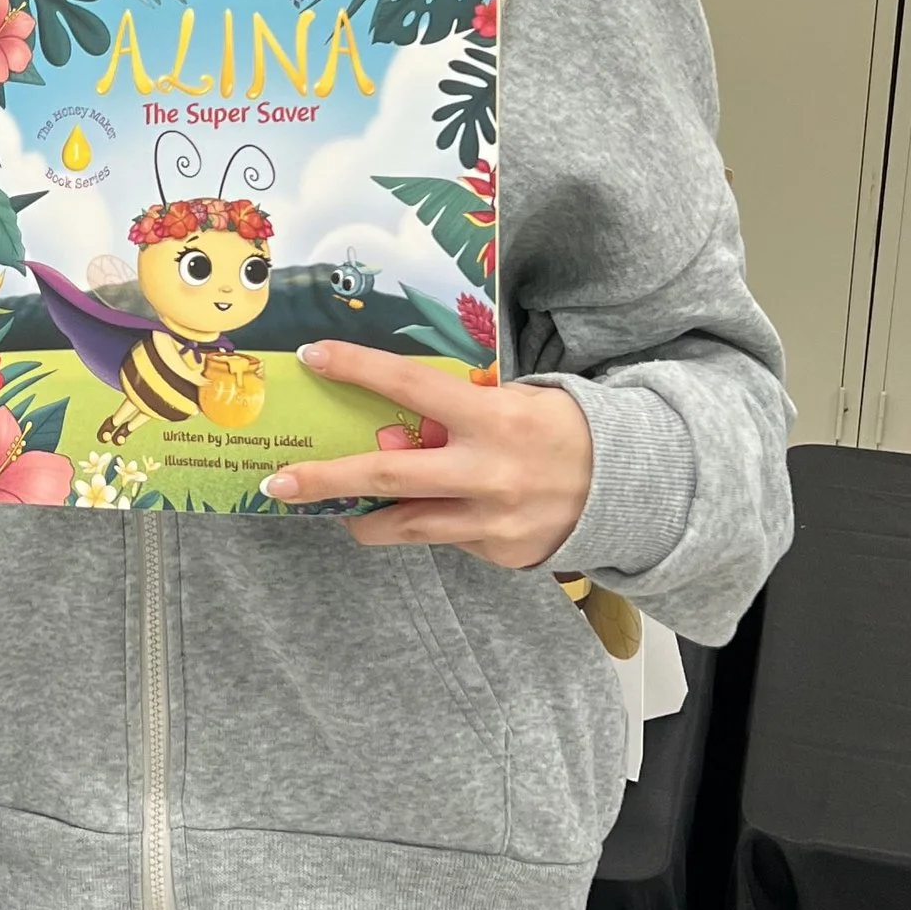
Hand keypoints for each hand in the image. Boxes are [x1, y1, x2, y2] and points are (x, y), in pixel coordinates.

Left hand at [262, 343, 594, 566]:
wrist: (632, 487)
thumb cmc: (563, 430)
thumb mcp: (519, 401)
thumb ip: (461, 410)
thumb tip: (396, 419)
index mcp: (492, 418)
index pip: (409, 386)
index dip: (357, 369)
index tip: (313, 356)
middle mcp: (486, 471)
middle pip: (386, 476)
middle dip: (325, 479)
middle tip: (278, 483)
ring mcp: (491, 520)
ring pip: (405, 525)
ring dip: (363, 519)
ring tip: (340, 513)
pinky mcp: (497, 553)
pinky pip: (446, 538)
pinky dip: (432, 525)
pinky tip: (439, 512)